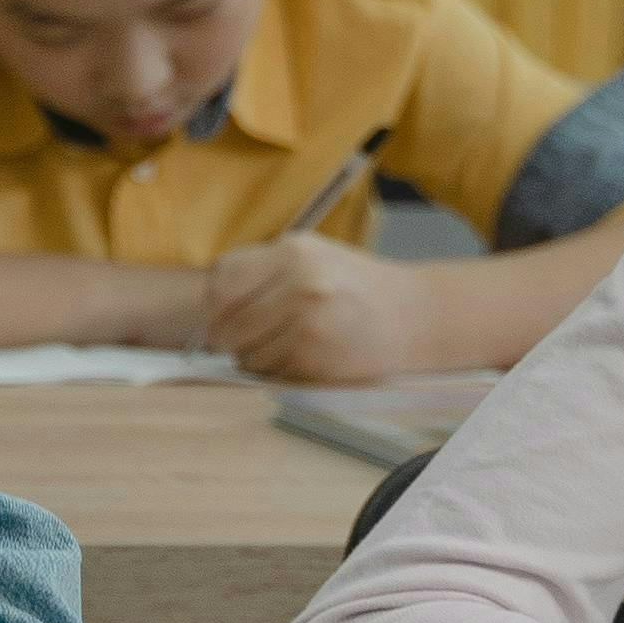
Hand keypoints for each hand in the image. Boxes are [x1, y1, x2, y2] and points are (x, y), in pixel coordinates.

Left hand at [202, 237, 429, 381]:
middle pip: (226, 320)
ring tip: (278, 349)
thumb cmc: (354, 287)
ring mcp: (308, 320)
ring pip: (246, 351)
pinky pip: (272, 371)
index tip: (220, 315)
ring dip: (252, 358)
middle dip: (226, 337)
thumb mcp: (311, 257)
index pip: (223, 280)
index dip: (214, 304)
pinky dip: (276, 372)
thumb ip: (263, 272)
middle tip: (236, 343)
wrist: (413, 315)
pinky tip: (299, 359)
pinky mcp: (317, 356)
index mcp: (292, 250)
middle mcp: (299, 281)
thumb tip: (211, 305)